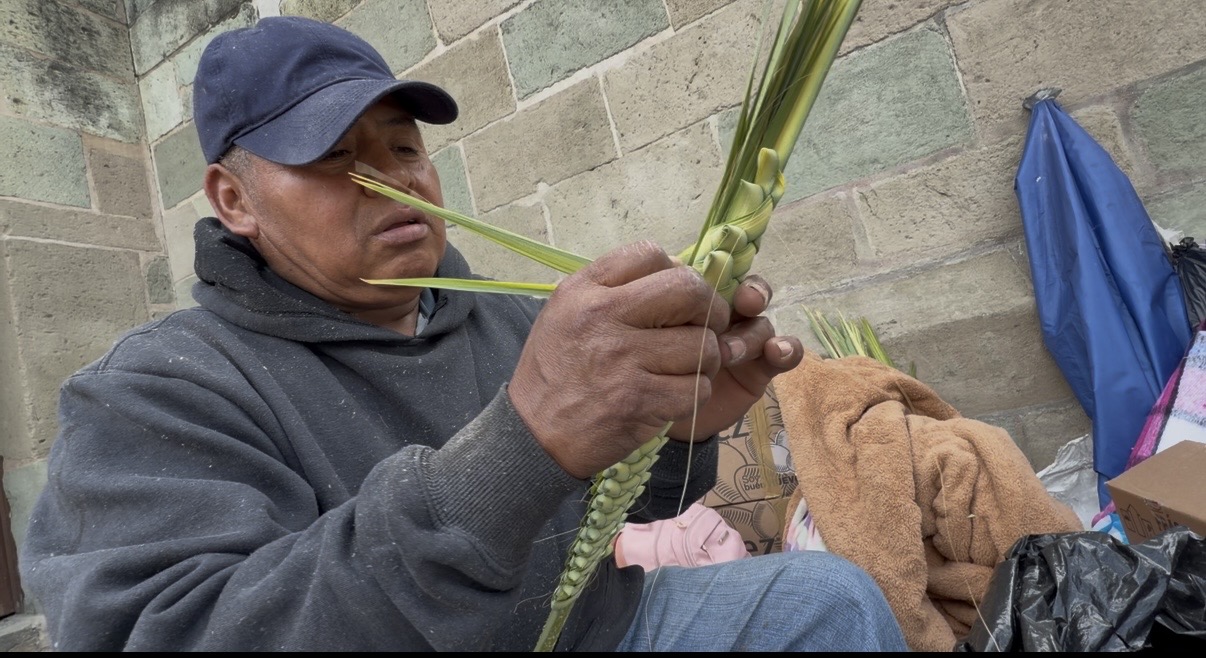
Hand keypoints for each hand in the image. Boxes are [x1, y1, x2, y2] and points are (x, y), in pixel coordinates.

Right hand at [509, 241, 728, 478]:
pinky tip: (674, 396)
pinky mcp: (638, 400)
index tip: (676, 297)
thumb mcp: (566, 313)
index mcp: (584, 290)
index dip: (676, 271)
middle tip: (704, 328)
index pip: (650, 253)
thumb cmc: (556, 371)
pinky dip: (695, 394)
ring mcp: (622, 359)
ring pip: (703, 344)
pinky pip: (697, 388)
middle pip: (689, 291)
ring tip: (686, 369)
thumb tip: (678, 269)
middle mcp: (602, 316)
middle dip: (709, 310)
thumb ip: (614, 288)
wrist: (533, 434)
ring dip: (705, 360)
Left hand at [664, 274, 802, 441]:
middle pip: (750, 294)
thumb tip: (671, 268)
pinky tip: (778, 353)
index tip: (711, 285)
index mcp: (702, 302)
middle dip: (753, 293)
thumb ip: (660, 305)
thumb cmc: (651, 369)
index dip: (725, 273)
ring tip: (729, 353)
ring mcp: (746, 342)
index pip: (722, 276)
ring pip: (762, 325)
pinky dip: (787, 350)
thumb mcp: (650, 335)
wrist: (661, 417)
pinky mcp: (762, 368)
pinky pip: (785, 354)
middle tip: (747, 302)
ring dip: (750, 335)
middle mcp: (728, 318)